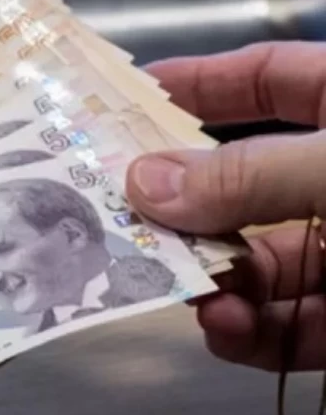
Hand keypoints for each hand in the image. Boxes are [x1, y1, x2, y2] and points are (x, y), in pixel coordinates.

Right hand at [125, 41, 325, 370]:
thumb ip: (248, 175)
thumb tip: (141, 181)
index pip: (272, 79)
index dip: (201, 84)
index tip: (126, 102)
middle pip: (245, 186)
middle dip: (184, 211)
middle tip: (120, 223)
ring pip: (260, 266)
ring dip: (213, 284)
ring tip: (185, 294)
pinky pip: (292, 328)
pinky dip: (255, 335)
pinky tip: (231, 331)